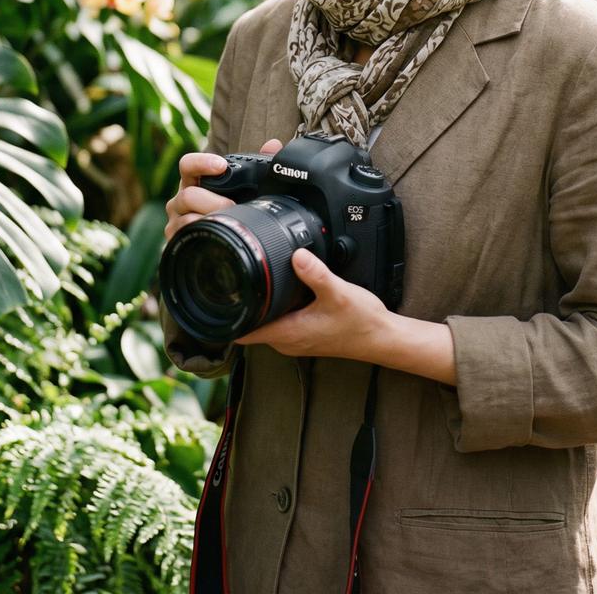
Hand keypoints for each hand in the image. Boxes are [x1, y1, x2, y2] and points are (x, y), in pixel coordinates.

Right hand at [164, 137, 281, 240]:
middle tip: (232, 205)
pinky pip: (183, 236)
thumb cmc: (228, 204)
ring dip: (208, 219)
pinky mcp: (177, 238)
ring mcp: (177, 219)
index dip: (202, 162)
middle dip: (213, 201)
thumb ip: (258, 163)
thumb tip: (273, 144)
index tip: (222, 165)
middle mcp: (181, 198)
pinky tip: (214, 235)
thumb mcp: (241, 185)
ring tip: (227, 222)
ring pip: (186, 217)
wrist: (215, 236)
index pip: (188, 165)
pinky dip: (200, 235)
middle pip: (188, 195)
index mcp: (194, 180)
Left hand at [236, 248, 390, 361]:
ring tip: (257, 280)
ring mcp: (295, 338)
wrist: (381, 337)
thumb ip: (316, 274)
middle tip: (233, 277)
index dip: (225, 318)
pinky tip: (285, 288)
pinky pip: (281, 319)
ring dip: (261, 304)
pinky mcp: (305, 332)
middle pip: (250, 324)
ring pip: (266, 321)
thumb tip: (296, 255)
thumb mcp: (338, 293)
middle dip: (242, 304)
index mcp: (288, 334)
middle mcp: (287, 340)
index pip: (242, 332)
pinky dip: (277, 306)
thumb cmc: (361, 323)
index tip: (215, 298)